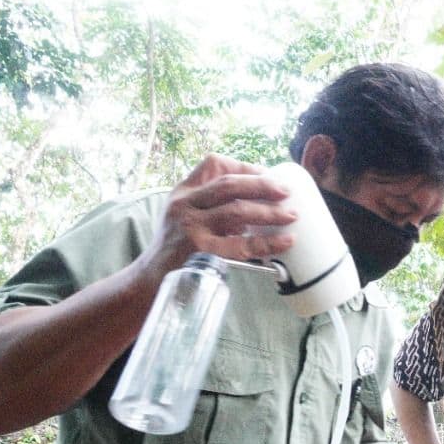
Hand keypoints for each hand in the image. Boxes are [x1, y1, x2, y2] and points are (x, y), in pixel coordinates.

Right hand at [138, 154, 299, 280]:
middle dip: (262, 185)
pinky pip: (241, 246)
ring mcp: (192, 228)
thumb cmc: (177, 246)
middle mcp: (185, 205)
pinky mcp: (201, 252)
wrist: (152, 278)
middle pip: (229, 186)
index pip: (214, 165)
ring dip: (269, 213)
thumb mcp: (185, 214)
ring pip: (237, 212)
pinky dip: (266, 244)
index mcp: (184, 191)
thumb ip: (212, 203)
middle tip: (287, 191)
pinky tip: (284, 242)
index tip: (268, 175)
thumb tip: (259, 199)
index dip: (245, 167)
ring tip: (292, 215)